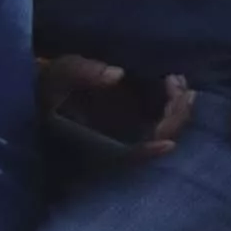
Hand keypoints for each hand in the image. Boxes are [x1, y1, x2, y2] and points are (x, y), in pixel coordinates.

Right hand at [40, 53, 193, 154]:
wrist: (51, 86)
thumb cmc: (53, 83)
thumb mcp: (62, 73)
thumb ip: (85, 73)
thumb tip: (116, 75)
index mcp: (94, 142)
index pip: (125, 156)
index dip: (146, 154)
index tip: (168, 144)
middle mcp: (116, 142)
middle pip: (154, 142)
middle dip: (174, 117)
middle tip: (173, 82)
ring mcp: (129, 131)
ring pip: (165, 130)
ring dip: (178, 107)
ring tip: (175, 78)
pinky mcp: (137, 117)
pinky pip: (165, 117)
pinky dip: (175, 101)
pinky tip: (174, 79)